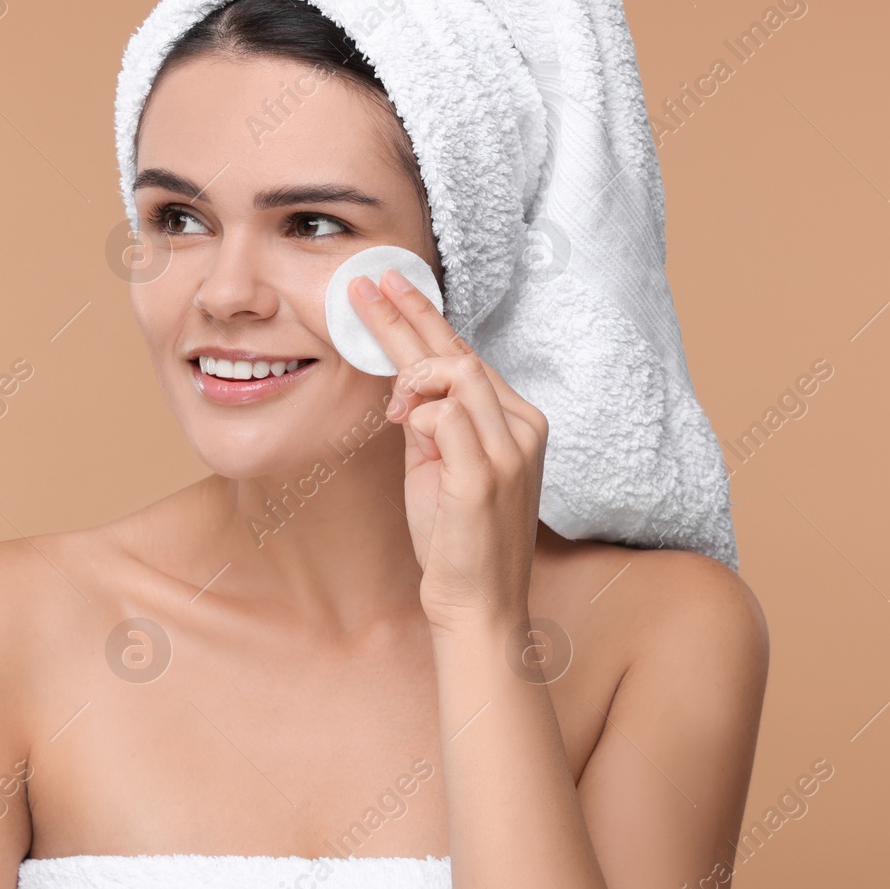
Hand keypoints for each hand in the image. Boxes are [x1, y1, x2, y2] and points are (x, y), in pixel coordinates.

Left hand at [348, 267, 549, 636]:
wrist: (479, 603)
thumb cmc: (457, 539)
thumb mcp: (440, 469)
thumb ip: (430, 425)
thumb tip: (404, 389)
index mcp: (517, 423)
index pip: (467, 357)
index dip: (425, 321)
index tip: (388, 293)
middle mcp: (522, 428)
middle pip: (460, 352)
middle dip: (407, 314)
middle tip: (367, 285)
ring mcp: (509, 451)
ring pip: (458, 373)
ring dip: (411, 376)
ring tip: (391, 407)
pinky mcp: (486, 476)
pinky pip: (447, 416)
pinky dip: (418, 414)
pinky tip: (406, 426)